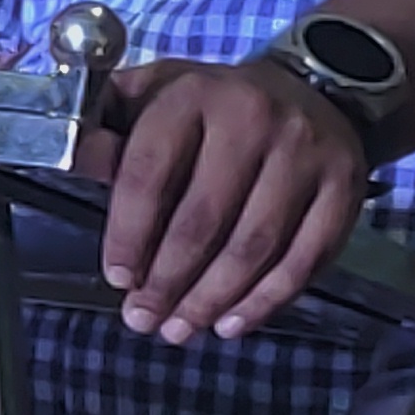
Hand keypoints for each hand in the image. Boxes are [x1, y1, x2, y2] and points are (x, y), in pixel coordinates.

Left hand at [87, 58, 371, 343]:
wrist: (315, 86)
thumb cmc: (214, 106)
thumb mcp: (153, 96)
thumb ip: (107, 126)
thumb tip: (69, 155)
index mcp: (192, 96)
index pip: (149, 174)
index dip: (129, 234)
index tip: (118, 278)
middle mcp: (253, 119)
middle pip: (203, 219)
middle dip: (167, 280)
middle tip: (144, 319)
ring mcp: (305, 154)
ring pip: (253, 245)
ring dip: (212, 298)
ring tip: (182, 328)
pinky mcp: (344, 187)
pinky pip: (305, 257)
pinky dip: (267, 299)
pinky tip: (233, 323)